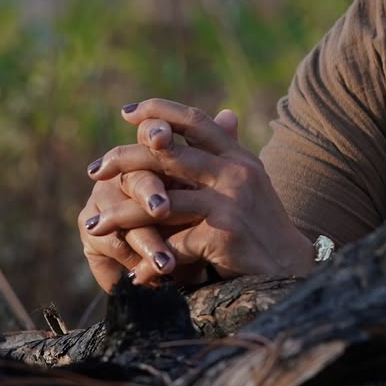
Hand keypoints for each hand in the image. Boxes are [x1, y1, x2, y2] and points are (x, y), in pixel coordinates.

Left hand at [75, 99, 317, 290]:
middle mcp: (236, 173)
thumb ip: (228, 155)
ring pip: (160, 201)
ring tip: (94, 225)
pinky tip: (134, 273)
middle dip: (123, 160)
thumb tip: (224, 112)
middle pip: (167, 154)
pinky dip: (149, 261)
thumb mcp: (248, 184)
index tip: (126, 113)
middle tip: (94, 170)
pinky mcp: (224, 236)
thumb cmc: (261, 228)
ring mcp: (230, 203)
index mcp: (238, 157)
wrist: (291, 272)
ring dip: (121, 216)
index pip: (195, 120)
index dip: (158, 111)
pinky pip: (173, 244)